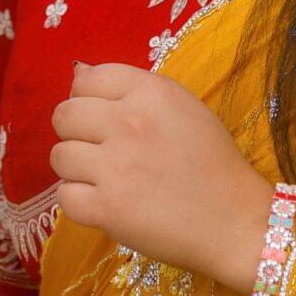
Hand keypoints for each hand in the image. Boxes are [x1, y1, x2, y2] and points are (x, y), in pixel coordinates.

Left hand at [50, 62, 273, 292]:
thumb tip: (77, 74)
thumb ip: (130, 89)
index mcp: (150, 93)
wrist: (236, 221)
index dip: (88, 99)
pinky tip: (105, 203)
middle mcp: (128, 123)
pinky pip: (64, 197)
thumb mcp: (181, 108)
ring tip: (106, 179)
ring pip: (59, 156)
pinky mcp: (107, 209)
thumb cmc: (212, 162)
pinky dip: (80, 202)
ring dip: (77, 169)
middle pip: (64, 115)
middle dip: (75, 133)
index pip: (87, 79)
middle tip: (100, 150)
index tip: (102, 118)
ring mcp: (115, 167)